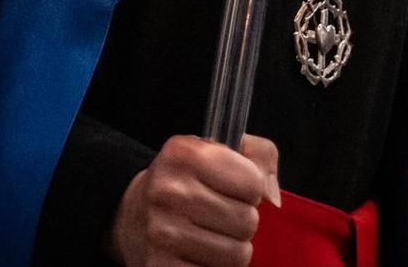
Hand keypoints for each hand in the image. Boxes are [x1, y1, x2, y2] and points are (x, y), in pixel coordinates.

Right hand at [111, 134, 278, 266]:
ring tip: (211, 236)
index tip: (231, 189)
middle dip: (241, 221)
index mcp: (183, 154)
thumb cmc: (187, 183)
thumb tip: (273, 198)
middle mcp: (168, 190)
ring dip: (231, 249)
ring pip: (238, 254)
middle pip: (247, 221)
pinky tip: (198, 255)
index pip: (253, 182)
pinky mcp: (160, 266)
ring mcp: (161, 232)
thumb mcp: (219, 152)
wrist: (134, 216)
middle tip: (220, 216)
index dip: (250, 189)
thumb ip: (261, 155)